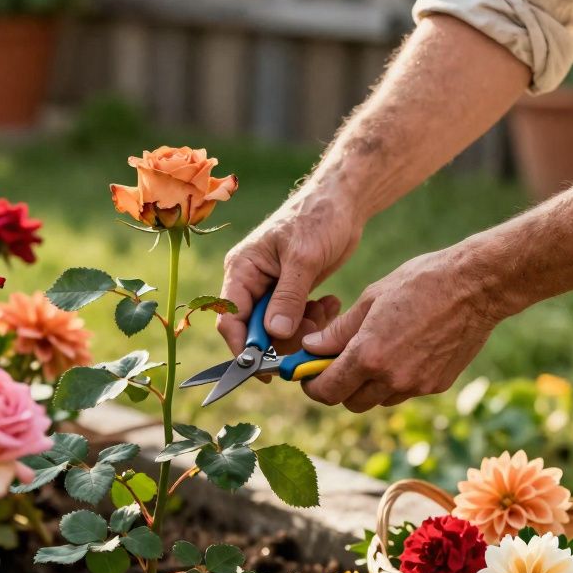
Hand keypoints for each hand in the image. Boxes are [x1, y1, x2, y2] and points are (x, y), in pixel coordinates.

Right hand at [217, 188, 361, 352]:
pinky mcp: (291, 294)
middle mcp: (251, 282)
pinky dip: (312, 320)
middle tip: (311, 334)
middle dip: (282, 339)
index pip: (230, 317)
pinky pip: (295, 321)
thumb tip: (273, 334)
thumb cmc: (317, 218)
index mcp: (242, 269)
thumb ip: (288, 298)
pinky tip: (329, 304)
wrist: (343, 202)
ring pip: (277, 330)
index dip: (243, 347)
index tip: (264, 369)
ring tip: (325, 311)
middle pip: (254, 330)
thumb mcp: (303, 259)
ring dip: (302, 330)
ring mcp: (271, 289)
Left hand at [297, 248, 501, 411]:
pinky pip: (404, 392)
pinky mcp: (436, 385)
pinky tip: (401, 351)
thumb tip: (311, 347)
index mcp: (368, 355)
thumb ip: (338, 330)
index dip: (312, 385)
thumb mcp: (371, 298)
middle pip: (350, 402)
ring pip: (377, 400)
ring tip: (372, 353)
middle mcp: (391, 378)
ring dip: (366, 385)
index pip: (327, 391)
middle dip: (338, 386)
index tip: (309, 374)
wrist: (476, 286)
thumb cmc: (420, 283)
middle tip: (337, 363)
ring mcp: (416, 386)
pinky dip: (394, 380)